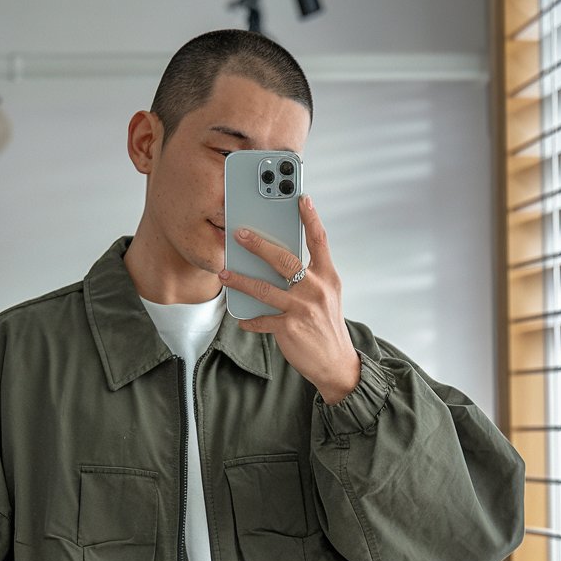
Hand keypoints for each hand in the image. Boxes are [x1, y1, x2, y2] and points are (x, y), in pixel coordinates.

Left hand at [219, 195, 360, 404]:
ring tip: (224, 273)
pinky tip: (241, 318)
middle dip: (259, 244)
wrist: (336, 363)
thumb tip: (277, 264)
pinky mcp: (289, 327)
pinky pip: (262, 319)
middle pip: (284, 259)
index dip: (310, 217)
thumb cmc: (326, 326)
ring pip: (264, 288)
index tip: (301, 198)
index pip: (319, 241)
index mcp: (328, 277)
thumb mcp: (326, 297)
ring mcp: (302, 308)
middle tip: (239, 233)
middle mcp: (316, 289)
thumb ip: (308, 278)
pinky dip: (249, 320)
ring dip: (240, 280)